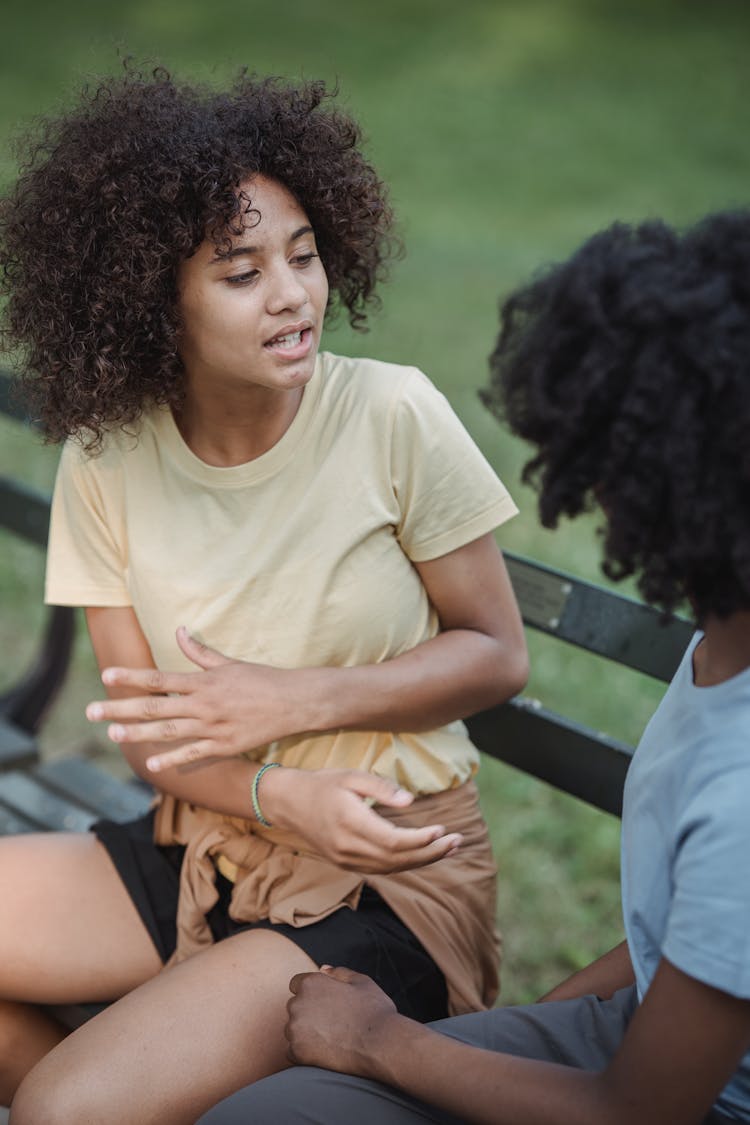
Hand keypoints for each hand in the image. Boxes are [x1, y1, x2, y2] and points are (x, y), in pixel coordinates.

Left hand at [86, 627, 299, 769]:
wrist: (295, 702)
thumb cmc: (262, 680)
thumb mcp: (229, 662)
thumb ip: (199, 651)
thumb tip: (179, 631)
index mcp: (203, 681)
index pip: (159, 678)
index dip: (131, 677)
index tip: (106, 675)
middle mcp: (203, 704)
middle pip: (154, 706)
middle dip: (120, 708)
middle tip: (91, 711)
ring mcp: (213, 727)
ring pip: (168, 731)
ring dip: (138, 733)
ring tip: (112, 733)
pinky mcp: (224, 746)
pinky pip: (193, 754)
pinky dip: (172, 759)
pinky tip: (151, 763)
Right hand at [264, 766, 462, 872]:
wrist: (288, 803)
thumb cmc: (323, 784)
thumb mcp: (352, 776)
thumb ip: (381, 789)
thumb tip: (410, 802)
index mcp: (350, 823)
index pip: (393, 841)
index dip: (421, 840)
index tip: (442, 830)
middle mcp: (348, 848)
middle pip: (397, 859)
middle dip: (430, 853)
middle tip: (458, 841)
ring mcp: (345, 860)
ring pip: (391, 868)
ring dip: (422, 861)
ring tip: (449, 848)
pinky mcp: (345, 864)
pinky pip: (381, 870)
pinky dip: (405, 864)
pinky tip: (423, 854)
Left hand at [285, 967, 406, 1076]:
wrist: (380, 1045)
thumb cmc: (373, 1011)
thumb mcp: (361, 981)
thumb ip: (339, 973)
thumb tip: (323, 969)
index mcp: (310, 982)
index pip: (296, 984)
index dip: (312, 993)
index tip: (326, 1005)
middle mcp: (297, 1003)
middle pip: (295, 1007)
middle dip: (308, 1013)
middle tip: (333, 1023)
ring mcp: (295, 1028)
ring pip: (293, 1029)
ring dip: (305, 1033)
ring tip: (331, 1038)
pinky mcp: (297, 1051)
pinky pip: (292, 1051)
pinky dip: (304, 1053)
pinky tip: (324, 1053)